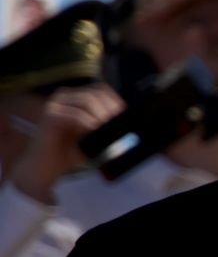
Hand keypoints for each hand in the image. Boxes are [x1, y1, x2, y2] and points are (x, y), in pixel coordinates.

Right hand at [2, 83, 119, 204]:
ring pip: (87, 101)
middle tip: (122, 124)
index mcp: (77, 97)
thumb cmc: (71, 151)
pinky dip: (89, 123)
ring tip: (111, 128)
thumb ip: (109, 127)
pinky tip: (97, 131)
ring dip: (102, 115)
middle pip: (96, 94)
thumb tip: (132, 124)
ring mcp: (56, 103)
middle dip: (111, 108)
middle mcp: (66, 96)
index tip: (128, 116)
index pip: (102, 90)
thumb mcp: (96, 136)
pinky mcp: (50, 115)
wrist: (47, 166)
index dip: (116, 101)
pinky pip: (75, 115)